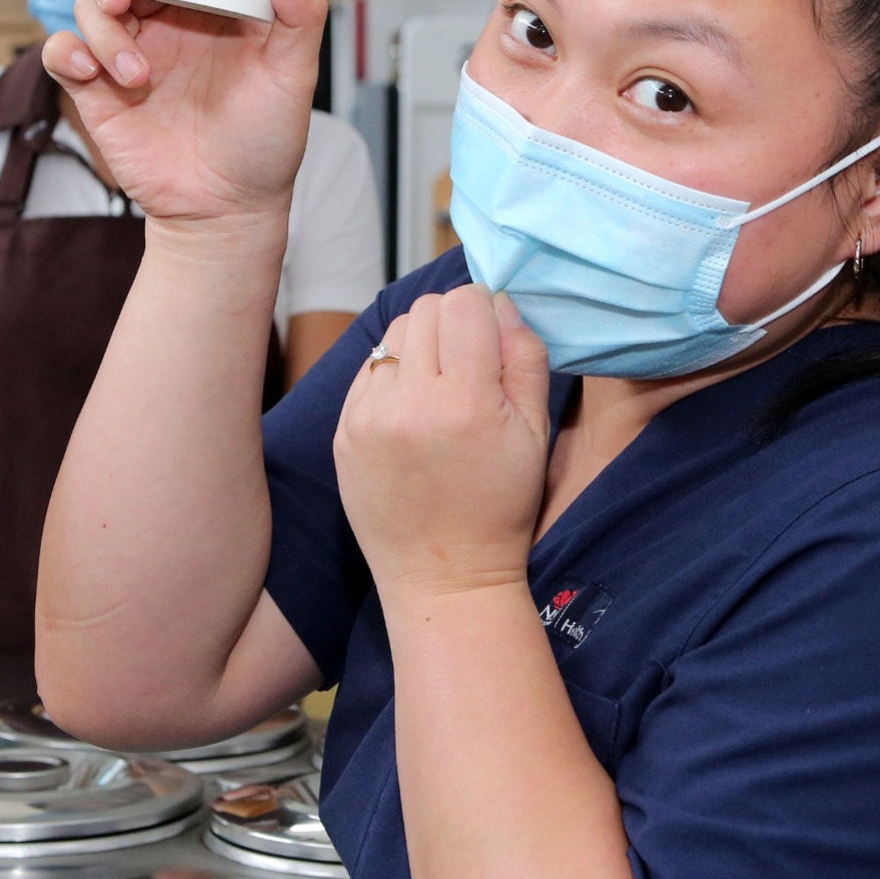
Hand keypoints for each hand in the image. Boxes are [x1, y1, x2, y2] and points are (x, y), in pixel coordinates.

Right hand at [43, 0, 326, 223]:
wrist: (227, 209)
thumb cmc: (265, 140)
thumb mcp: (292, 78)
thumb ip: (299, 18)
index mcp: (209, 4)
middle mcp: (165, 21)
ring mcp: (128, 53)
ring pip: (90, 6)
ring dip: (103, 30)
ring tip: (136, 75)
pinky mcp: (97, 90)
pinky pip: (64, 53)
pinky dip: (69, 52)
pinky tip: (94, 74)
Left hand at [334, 287, 549, 605]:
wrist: (444, 576)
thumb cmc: (501, 506)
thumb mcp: (536, 434)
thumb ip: (525, 357)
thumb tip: (500, 301)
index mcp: (467, 403)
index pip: (465, 304)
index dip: (485, 310)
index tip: (492, 334)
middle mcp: (411, 404)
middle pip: (426, 310)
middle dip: (454, 322)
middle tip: (469, 360)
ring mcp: (368, 419)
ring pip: (393, 335)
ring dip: (420, 345)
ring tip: (440, 385)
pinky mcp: (343, 433)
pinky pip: (368, 370)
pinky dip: (393, 376)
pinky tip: (413, 410)